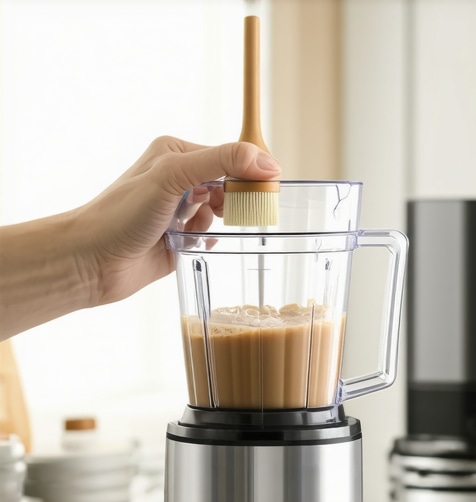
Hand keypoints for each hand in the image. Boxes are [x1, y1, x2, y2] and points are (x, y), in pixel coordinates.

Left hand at [77, 136, 280, 306]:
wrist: (91, 261)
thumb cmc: (122, 214)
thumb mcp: (173, 176)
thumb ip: (220, 161)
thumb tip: (264, 160)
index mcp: (176, 154)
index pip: (227, 156)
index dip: (250, 170)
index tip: (271, 186)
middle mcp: (178, 180)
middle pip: (227, 184)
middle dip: (233, 200)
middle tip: (228, 212)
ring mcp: (178, 210)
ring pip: (220, 212)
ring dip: (214, 222)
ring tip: (194, 228)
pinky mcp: (179, 237)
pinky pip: (209, 235)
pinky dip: (207, 240)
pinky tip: (192, 243)